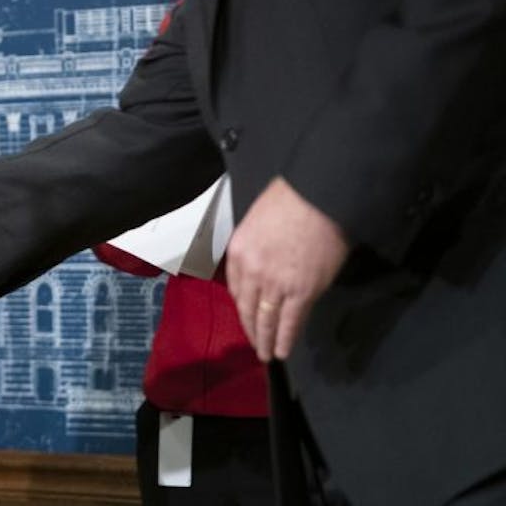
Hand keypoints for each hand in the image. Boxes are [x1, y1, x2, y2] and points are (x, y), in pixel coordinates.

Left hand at [225, 176, 348, 360]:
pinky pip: (290, 321)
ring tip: (267, 355)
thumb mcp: (256, 223)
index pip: (236, 289)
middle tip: (256, 346)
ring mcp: (275, 284)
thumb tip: (261, 268)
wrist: (317, 199)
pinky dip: (286, 338)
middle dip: (252, 330)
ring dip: (266, 340)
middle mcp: (251, 271)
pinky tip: (283, 351)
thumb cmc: (288, 203)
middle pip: (248, 308)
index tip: (248, 317)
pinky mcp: (302, 292)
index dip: (243, 307)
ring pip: (267, 319)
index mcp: (238, 252)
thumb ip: (254, 249)